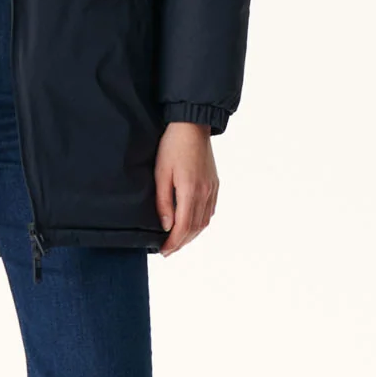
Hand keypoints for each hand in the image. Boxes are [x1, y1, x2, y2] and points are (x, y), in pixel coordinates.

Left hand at [155, 121, 218, 257]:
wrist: (193, 125)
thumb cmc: (172, 146)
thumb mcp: (160, 173)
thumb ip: (163, 201)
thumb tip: (167, 225)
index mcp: (190, 191)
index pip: (183, 227)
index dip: (173, 243)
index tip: (163, 251)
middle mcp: (205, 193)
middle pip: (195, 228)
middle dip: (181, 243)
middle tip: (168, 251)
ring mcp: (212, 189)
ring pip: (204, 221)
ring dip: (191, 235)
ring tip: (178, 242)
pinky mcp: (215, 184)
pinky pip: (210, 211)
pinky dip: (201, 223)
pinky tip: (192, 225)